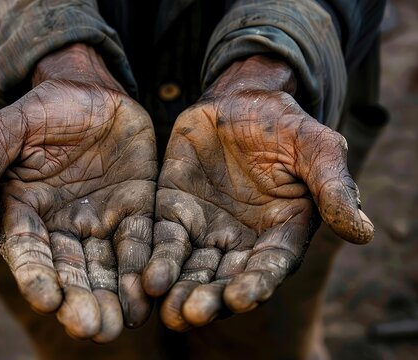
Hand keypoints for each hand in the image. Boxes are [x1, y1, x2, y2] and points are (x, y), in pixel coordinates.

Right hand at [0, 45, 156, 341]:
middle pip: (73, 272)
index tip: (47, 301)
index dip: (37, 278)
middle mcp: (65, 226)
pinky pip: (142, 243)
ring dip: (115, 297)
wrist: (90, 92)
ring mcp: (103, 221)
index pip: (30, 253)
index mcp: (29, 213)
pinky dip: (146, 268)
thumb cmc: (43, 110)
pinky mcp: (136, 210)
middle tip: (93, 329)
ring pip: (108, 267)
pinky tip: (151, 291)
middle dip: (81, 301)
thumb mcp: (7, 131)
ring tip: (122, 323)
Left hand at [142, 56, 373, 330]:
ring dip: (178, 289)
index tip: (241, 298)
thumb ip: (333, 188)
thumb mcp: (317, 149)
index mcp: (280, 233)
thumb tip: (364, 232)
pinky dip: (154, 259)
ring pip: (190, 268)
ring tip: (167, 310)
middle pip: (224, 279)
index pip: (269, 267)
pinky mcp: (173, 210)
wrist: (242, 102)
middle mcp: (241, 241)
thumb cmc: (286, 126)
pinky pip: (162, 240)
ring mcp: (204, 228)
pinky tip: (144, 276)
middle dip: (209, 298)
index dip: (255, 283)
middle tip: (191, 314)